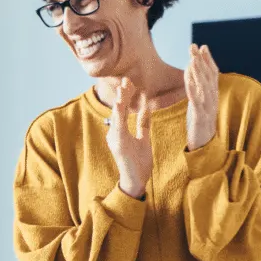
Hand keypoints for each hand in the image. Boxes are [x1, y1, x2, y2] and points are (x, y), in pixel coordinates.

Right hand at [107, 77, 152, 198]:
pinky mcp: (117, 143)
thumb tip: (146, 108)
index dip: (127, 95)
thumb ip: (143, 124)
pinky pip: (118, 126)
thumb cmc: (138, 163)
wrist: (136, 181)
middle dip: (122, 93)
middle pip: (119, 109)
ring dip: (120, 100)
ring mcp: (114, 138)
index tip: (131, 82)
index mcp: (120, 131)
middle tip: (126, 78)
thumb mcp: (143, 139)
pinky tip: (119, 103)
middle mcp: (114, 132)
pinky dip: (118, 114)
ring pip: (117, 115)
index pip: (124, 109)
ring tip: (123, 86)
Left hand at [185, 43, 218, 150]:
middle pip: (207, 76)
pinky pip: (196, 100)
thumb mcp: (198, 103)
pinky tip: (187, 79)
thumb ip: (197, 89)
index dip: (208, 60)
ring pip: (203, 86)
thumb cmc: (200, 123)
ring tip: (192, 58)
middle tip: (194, 46)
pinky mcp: (199, 116)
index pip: (212, 74)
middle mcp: (212, 99)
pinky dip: (192, 88)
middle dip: (201, 60)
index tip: (202, 46)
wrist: (204, 145)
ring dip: (198, 71)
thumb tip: (193, 73)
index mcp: (212, 95)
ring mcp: (207, 107)